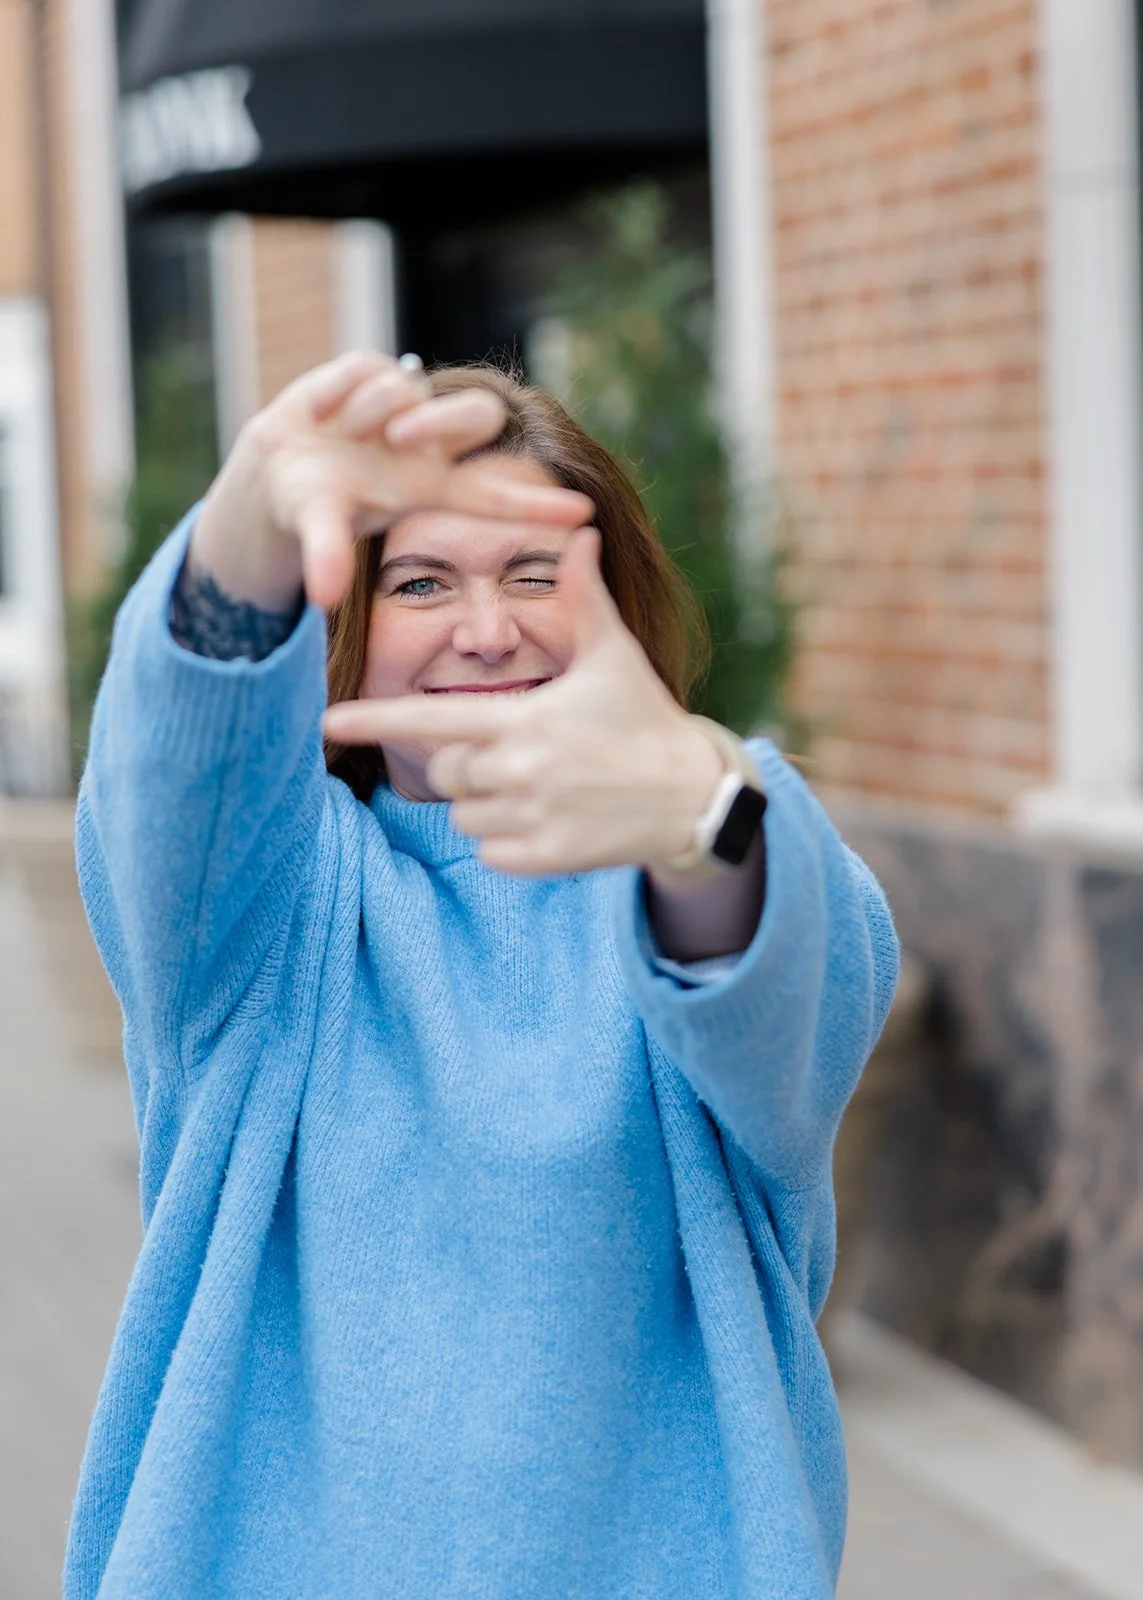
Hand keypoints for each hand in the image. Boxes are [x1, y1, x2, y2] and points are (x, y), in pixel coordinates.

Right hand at [193, 352, 592, 609]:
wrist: (273, 467)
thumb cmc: (313, 506)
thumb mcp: (320, 529)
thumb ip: (327, 555)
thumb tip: (323, 596)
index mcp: (432, 487)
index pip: (496, 497)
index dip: (537, 506)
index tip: (584, 513)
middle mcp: (430, 445)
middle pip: (479, 416)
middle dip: (441, 419)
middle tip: (395, 439)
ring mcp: (405, 404)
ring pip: (408, 389)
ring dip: (372, 410)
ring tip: (341, 432)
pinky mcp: (372, 370)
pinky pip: (365, 367)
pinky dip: (339, 389)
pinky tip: (322, 413)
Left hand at [322, 529, 726, 874]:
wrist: (694, 794)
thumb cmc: (645, 717)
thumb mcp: (615, 655)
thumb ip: (585, 598)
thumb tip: (582, 533)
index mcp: (524, 720)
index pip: (432, 719)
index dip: (376, 719)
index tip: (330, 722)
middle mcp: (520, 772)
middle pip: (446, 771)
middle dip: (466, 762)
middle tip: (518, 752)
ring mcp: (531, 820)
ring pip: (464, 814)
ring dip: (487, 802)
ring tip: (540, 785)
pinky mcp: (543, 860)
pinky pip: (488, 852)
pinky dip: (507, 840)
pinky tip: (551, 819)